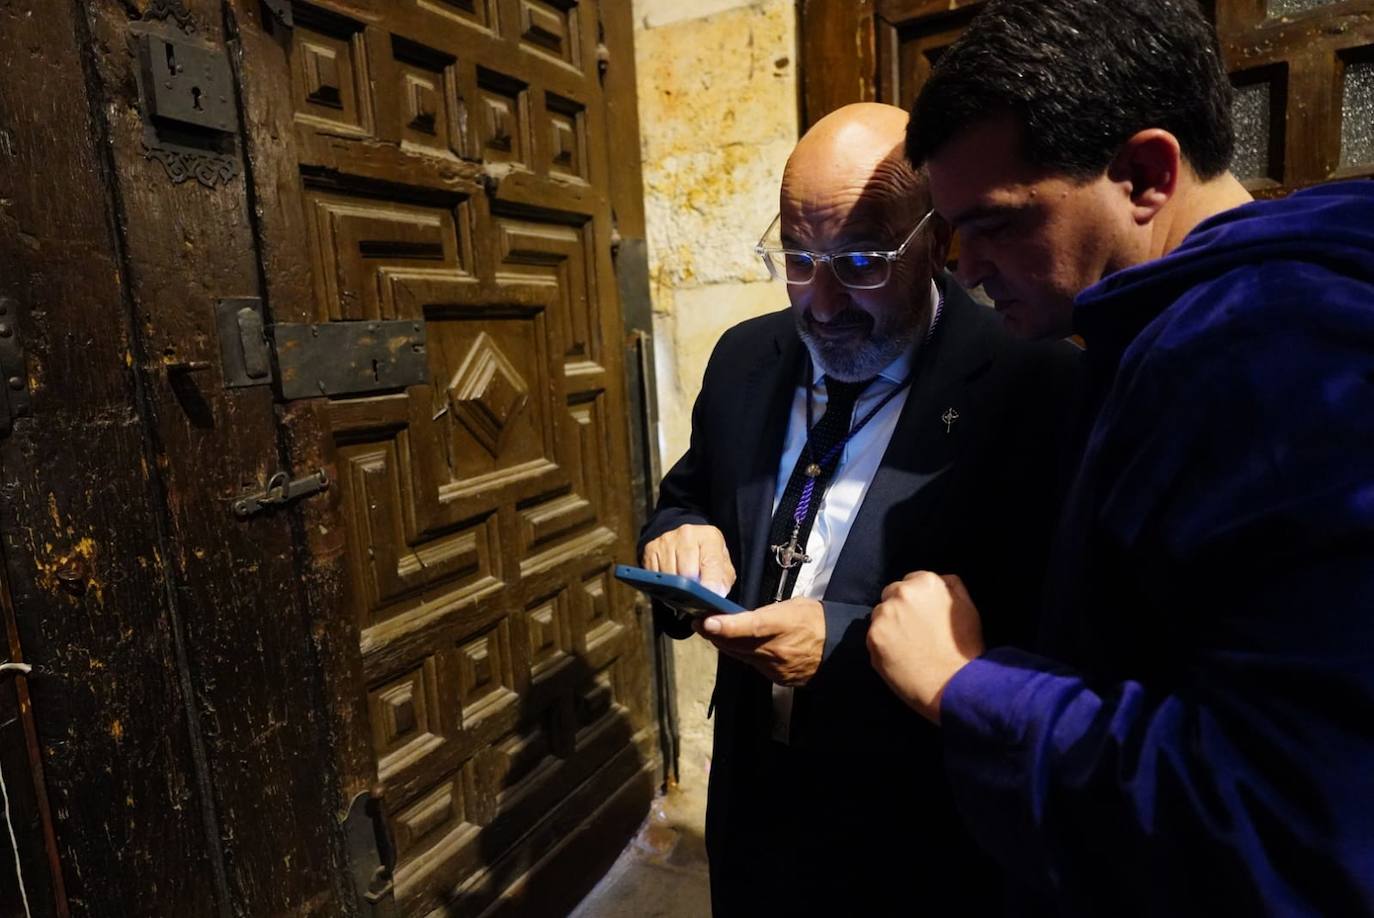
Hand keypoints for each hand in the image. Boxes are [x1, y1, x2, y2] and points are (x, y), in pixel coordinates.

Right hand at [641, 524, 735, 596]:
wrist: (684, 539)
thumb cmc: (705, 554)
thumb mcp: (722, 563)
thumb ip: (723, 580)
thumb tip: (716, 594)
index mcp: (709, 537)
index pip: (711, 563)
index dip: (710, 583)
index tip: (710, 597)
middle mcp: (687, 534)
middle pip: (687, 572)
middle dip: (692, 589)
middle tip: (695, 595)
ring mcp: (666, 540)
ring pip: (670, 576)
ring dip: (676, 588)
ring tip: (683, 588)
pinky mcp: (651, 548)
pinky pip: (654, 575)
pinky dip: (662, 584)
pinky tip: (670, 582)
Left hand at [696, 598, 824, 686]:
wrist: (838, 647)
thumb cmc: (815, 620)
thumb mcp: (791, 605)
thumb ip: (763, 613)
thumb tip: (739, 617)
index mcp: (782, 625)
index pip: (750, 627)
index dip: (726, 626)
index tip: (706, 622)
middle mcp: (777, 649)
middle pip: (736, 644)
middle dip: (714, 633)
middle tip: (700, 622)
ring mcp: (775, 667)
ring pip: (740, 656)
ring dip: (726, 644)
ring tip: (715, 631)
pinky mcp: (776, 678)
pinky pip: (752, 665)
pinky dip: (744, 655)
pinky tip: (741, 645)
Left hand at [868, 572, 984, 722]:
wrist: (953, 685)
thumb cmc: (965, 648)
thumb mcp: (968, 607)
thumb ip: (951, 586)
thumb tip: (938, 579)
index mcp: (926, 582)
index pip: (912, 581)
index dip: (918, 600)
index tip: (923, 615)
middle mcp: (901, 593)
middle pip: (892, 595)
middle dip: (900, 608)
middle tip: (914, 630)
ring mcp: (884, 616)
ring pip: (880, 615)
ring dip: (889, 625)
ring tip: (907, 646)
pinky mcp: (873, 638)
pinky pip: (874, 636)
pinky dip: (883, 645)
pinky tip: (899, 657)